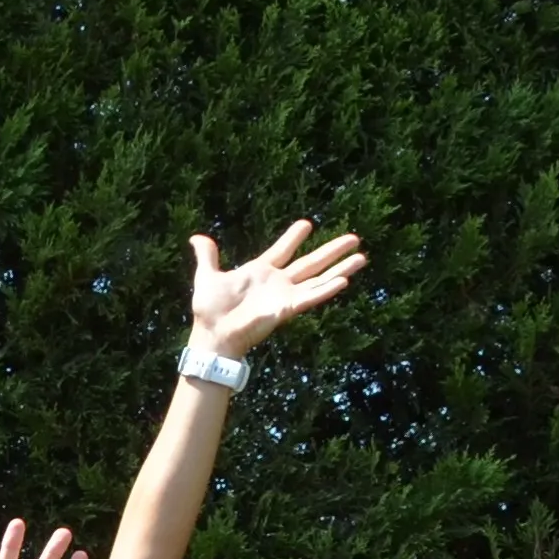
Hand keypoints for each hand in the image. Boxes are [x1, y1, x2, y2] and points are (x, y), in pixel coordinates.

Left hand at [185, 217, 368, 359]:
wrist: (212, 334)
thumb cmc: (210, 311)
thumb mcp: (207, 277)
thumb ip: (207, 256)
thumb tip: (196, 237)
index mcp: (261, 272)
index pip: (282, 250)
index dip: (293, 238)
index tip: (307, 224)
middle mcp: (278, 283)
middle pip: (311, 263)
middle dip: (332, 250)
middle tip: (354, 237)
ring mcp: (285, 296)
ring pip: (319, 279)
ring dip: (340, 269)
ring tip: (361, 257)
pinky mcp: (287, 309)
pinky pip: (311, 296)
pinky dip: (327, 289)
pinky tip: (345, 281)